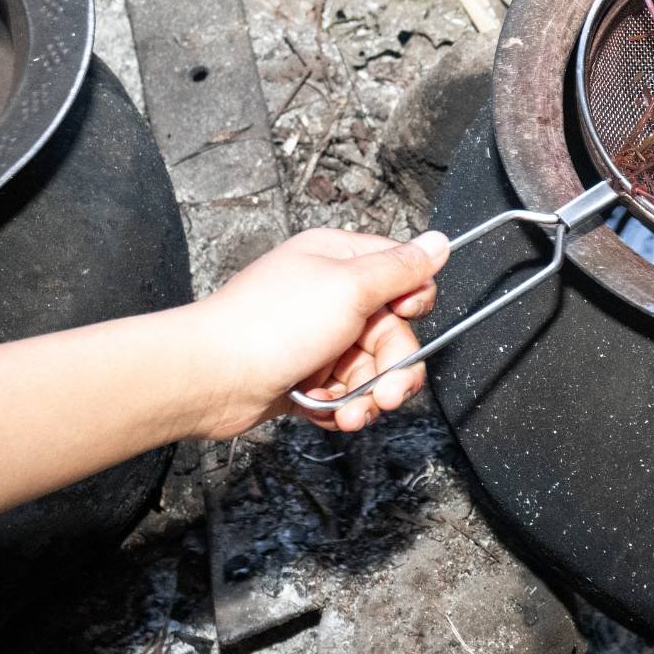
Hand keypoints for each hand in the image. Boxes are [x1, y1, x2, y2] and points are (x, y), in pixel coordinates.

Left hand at [190, 228, 450, 437]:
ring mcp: (318, 337)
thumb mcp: (351, 287)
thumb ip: (401, 268)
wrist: (212, 378)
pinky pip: (346, 391)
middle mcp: (331, 295)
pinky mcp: (306, 374)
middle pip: (393, 332)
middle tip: (386, 392)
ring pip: (372, 369)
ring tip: (352, 413)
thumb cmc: (269, 325)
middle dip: (394, 369)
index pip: (402, 274)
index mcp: (339, 259)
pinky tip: (329, 413)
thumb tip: (440, 241)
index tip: (403, 317)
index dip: (412, 303)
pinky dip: (343, 407)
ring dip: (369, 396)